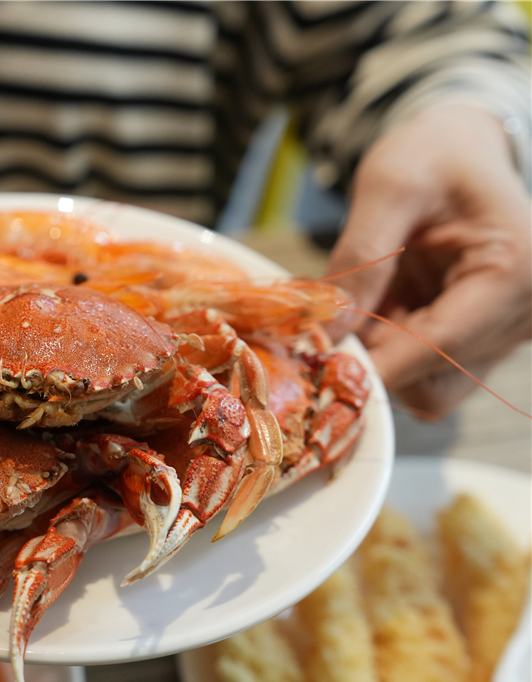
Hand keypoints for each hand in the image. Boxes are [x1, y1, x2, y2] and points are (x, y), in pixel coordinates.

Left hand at [325, 102, 530, 417]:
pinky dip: (388, 347)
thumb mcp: (389, 187)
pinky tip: (381, 302)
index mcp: (515, 273)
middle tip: (334, 314)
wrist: (461, 149)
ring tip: (365, 295)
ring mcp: (503, 334)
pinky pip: (424, 371)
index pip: (439, 346)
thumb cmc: (433, 154)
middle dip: (372, 357)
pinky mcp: (480, 341)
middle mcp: (523, 315)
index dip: (370, 360)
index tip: (314, 353)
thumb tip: (325, 331)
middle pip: (432, 382)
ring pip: (424, 387)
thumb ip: (359, 257)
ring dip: (379, 353)